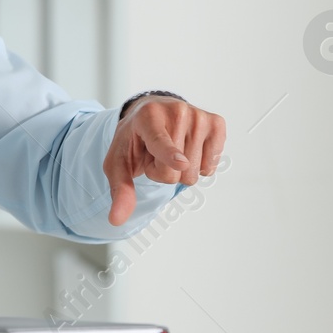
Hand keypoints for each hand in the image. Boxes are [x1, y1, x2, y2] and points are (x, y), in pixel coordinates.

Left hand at [103, 96, 225, 225]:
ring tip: (171, 151)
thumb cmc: (134, 140)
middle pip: (177, 171)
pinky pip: (211, 165)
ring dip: (181, 170)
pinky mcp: (217, 123)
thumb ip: (120, 189)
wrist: (151, 113)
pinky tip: (188, 149)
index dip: (169, 155)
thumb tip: (116, 220)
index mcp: (147, 117)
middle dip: (164, 172)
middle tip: (156, 154)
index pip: (161, 142)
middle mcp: (176, 112)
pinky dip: (200, 165)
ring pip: (195, 171)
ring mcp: (199, 116)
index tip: (180, 162)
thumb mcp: (119, 162)